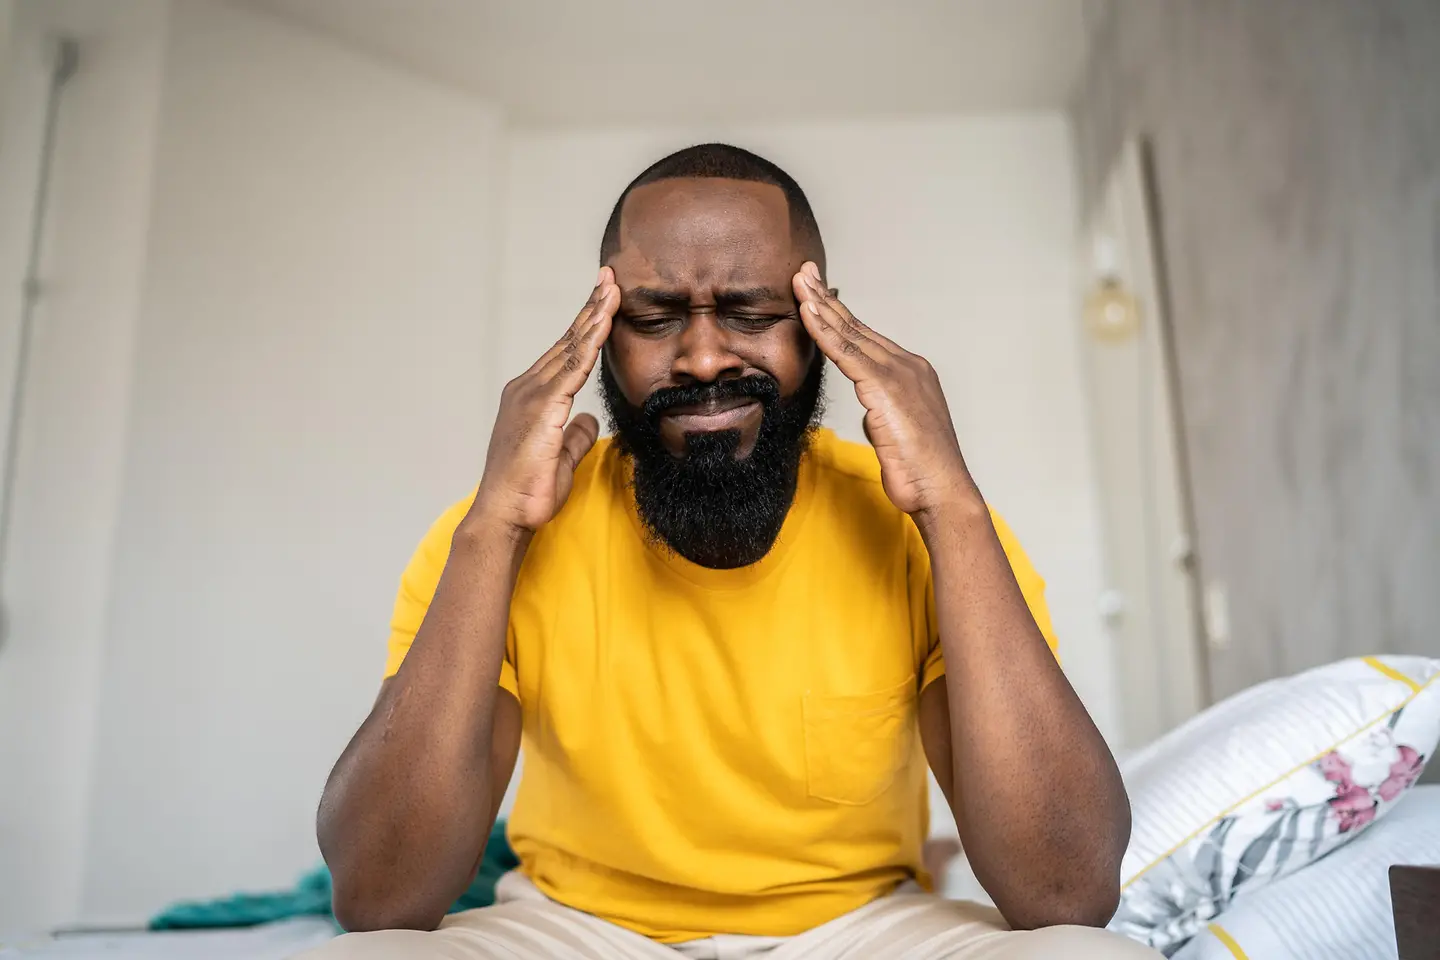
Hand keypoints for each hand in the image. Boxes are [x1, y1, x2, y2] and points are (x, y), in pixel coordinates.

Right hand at [473, 268, 617, 532]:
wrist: (504, 516)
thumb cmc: (527, 493)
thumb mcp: (560, 458)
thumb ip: (574, 435)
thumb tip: (589, 420)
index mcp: (532, 398)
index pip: (565, 354)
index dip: (586, 326)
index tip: (604, 301)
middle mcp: (527, 389)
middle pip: (567, 340)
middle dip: (590, 307)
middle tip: (609, 277)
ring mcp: (532, 395)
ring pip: (570, 347)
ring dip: (593, 315)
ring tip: (611, 288)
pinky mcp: (541, 408)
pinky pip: (572, 367)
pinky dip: (589, 342)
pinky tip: (604, 322)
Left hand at [792, 262, 977, 519]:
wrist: (941, 492)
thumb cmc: (920, 472)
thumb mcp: (896, 434)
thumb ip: (881, 414)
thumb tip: (870, 412)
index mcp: (911, 373)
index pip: (866, 338)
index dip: (839, 314)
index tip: (817, 294)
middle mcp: (907, 366)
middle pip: (856, 326)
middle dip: (827, 297)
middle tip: (804, 271)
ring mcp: (899, 374)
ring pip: (850, 333)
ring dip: (821, 305)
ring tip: (799, 282)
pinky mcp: (886, 388)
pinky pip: (847, 353)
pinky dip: (825, 331)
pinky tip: (808, 312)